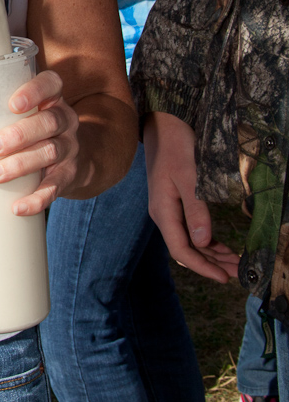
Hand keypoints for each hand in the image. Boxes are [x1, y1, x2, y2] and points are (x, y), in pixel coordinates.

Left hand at [0, 70, 79, 215]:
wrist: (75, 160)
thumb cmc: (33, 131)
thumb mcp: (24, 114)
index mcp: (51, 99)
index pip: (51, 84)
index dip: (34, 91)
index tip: (12, 104)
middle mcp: (64, 120)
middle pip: (48, 122)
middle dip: (18, 135)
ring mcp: (70, 148)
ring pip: (50, 152)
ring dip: (20, 165)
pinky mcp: (69, 175)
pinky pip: (56, 187)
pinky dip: (36, 198)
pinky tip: (17, 206)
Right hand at [144, 111, 239, 282]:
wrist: (163, 123)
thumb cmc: (176, 147)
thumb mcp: (189, 177)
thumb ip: (195, 210)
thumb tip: (203, 242)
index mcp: (163, 211)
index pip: (181, 250)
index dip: (203, 267)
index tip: (225, 278)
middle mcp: (164, 214)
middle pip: (186, 249)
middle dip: (212, 263)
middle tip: (238, 272)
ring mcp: (168, 208)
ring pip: (189, 240)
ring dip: (211, 253)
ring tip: (234, 261)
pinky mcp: (174, 201)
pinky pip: (190, 228)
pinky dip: (206, 240)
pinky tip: (221, 244)